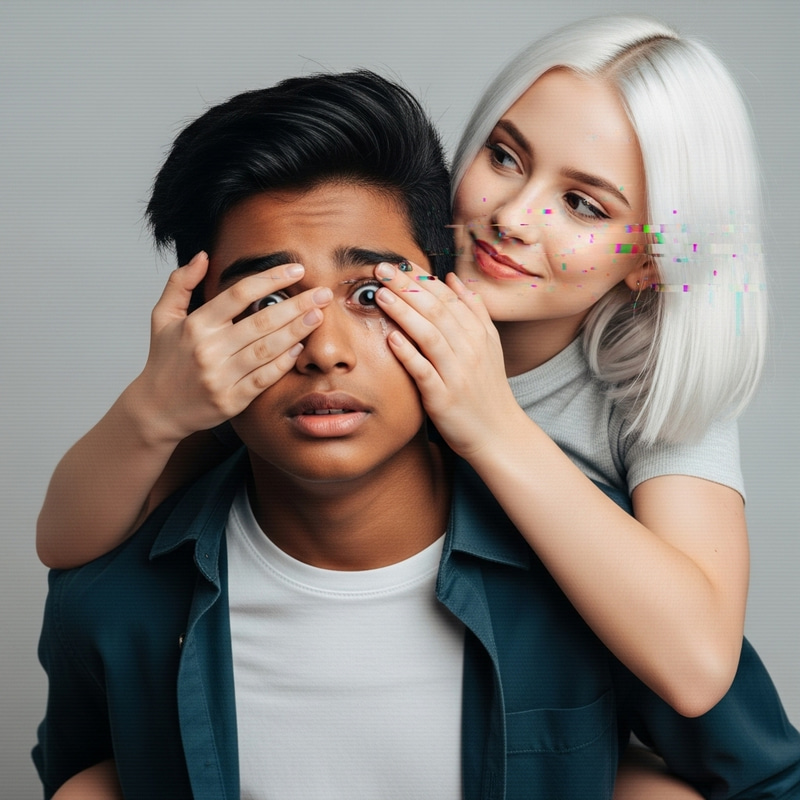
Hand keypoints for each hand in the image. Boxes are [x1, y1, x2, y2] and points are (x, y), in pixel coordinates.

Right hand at [129, 252, 331, 443]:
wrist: (157, 410)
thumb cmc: (164, 360)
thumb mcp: (162, 317)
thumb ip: (180, 283)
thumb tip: (203, 255)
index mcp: (195, 325)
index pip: (239, 293)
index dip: (271, 279)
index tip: (295, 270)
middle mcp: (209, 349)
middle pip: (261, 321)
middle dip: (296, 305)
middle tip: (321, 293)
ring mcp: (220, 376)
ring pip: (267, 349)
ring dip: (296, 331)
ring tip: (318, 316)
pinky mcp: (231, 400)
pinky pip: (264, 378)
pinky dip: (283, 363)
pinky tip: (299, 348)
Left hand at [374, 261, 520, 457]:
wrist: (499, 433)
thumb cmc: (487, 389)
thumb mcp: (489, 345)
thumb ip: (473, 310)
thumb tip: (453, 278)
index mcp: (478, 333)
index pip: (448, 297)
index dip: (422, 278)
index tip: (399, 262)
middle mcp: (470, 349)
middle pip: (436, 310)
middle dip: (407, 286)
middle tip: (382, 268)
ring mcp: (457, 373)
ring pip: (430, 335)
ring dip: (404, 312)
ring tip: (381, 295)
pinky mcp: (444, 397)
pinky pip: (424, 371)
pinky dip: (408, 353)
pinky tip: (391, 338)